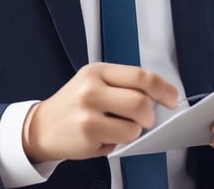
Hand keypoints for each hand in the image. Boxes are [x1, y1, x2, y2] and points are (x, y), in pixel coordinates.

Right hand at [22, 63, 177, 162]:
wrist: (41, 127)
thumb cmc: (73, 105)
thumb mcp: (94, 82)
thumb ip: (123, 84)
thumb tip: (158, 95)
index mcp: (97, 71)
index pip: (140, 75)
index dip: (163, 88)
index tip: (172, 97)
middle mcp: (92, 89)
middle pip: (142, 101)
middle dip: (150, 114)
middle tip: (144, 118)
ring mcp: (88, 113)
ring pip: (135, 126)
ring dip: (133, 130)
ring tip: (116, 127)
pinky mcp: (88, 135)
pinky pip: (122, 141)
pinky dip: (119, 142)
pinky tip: (104, 136)